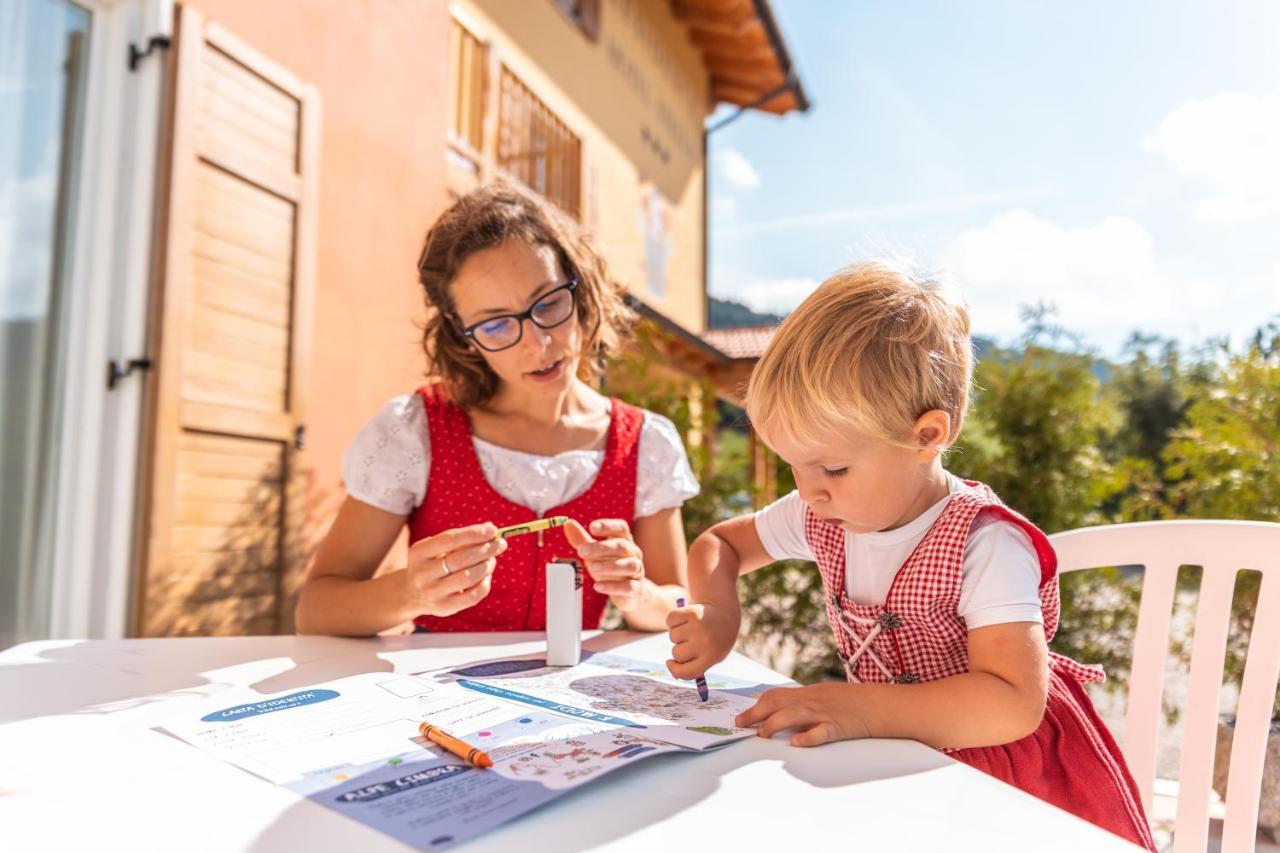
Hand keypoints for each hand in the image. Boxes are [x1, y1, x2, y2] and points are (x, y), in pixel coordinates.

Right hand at [405, 523, 506, 616]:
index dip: (474, 533)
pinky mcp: (444, 608)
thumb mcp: (436, 548)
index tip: (492, 530)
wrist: (413, 593)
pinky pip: (472, 596)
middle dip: (485, 549)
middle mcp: (422, 574)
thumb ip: (460, 539)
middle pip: (461, 558)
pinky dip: (484, 584)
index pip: (450, 539)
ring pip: (468, 577)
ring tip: (493, 560)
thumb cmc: (432, 563)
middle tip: (501, 544)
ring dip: (486, 566)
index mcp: (418, 553)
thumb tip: (490, 529)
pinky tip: (486, 576)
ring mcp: (432, 593)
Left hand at [564, 519, 646, 610]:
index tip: (592, 527)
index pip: (621, 528)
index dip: (608, 526)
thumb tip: (568, 524)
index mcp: (624, 541)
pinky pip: (629, 587)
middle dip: (602, 548)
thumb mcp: (595, 553)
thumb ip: (582, 539)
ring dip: (610, 566)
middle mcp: (633, 554)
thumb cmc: (610, 567)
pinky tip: (598, 586)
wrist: (629, 592)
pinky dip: (613, 586)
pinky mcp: (636, 589)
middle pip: (622, 546)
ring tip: (592, 567)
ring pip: (629, 566)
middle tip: (582, 551)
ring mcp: (636, 572)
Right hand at [665, 600, 737, 680]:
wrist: (725, 613)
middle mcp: (705, 642)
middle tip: (690, 641)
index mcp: (711, 657)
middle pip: (676, 653)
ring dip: (677, 633)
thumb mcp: (712, 656)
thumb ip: (694, 666)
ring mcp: (698, 626)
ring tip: (691, 629)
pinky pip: (670, 620)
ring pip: (672, 636)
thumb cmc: (716, 639)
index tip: (670, 663)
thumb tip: (672, 670)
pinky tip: (685, 619)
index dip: (674, 670)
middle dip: (679, 648)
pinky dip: (673, 621)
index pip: (687, 672)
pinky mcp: (692, 612)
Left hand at [734, 684, 870, 746]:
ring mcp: (825, 713)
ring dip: (774, 724)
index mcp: (808, 694)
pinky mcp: (838, 727)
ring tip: (762, 735)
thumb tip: (780, 714)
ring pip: (793, 715)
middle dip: (756, 714)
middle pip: (778, 703)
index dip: (756, 706)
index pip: (775, 695)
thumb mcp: (825, 697)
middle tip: (741, 725)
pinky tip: (795, 743)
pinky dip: (807, 737)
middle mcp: (812, 701)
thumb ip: (804, 703)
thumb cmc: (852, 702)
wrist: (880, 704)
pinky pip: (821, 732)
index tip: (742, 717)